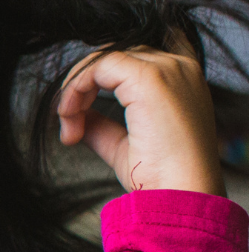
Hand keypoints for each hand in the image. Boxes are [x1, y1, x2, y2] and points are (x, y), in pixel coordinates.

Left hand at [56, 42, 224, 194]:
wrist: (181, 195)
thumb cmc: (161, 177)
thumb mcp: (124, 144)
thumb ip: (101, 124)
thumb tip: (77, 115)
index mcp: (181, 81)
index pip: (128, 60)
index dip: (96, 80)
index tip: (77, 120)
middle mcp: (179, 68)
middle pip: (112, 57)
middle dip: (82, 88)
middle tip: (70, 127)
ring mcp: (168, 70)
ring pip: (102, 59)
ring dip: (75, 90)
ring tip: (71, 127)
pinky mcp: (150, 79)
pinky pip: (98, 66)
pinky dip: (76, 89)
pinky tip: (71, 117)